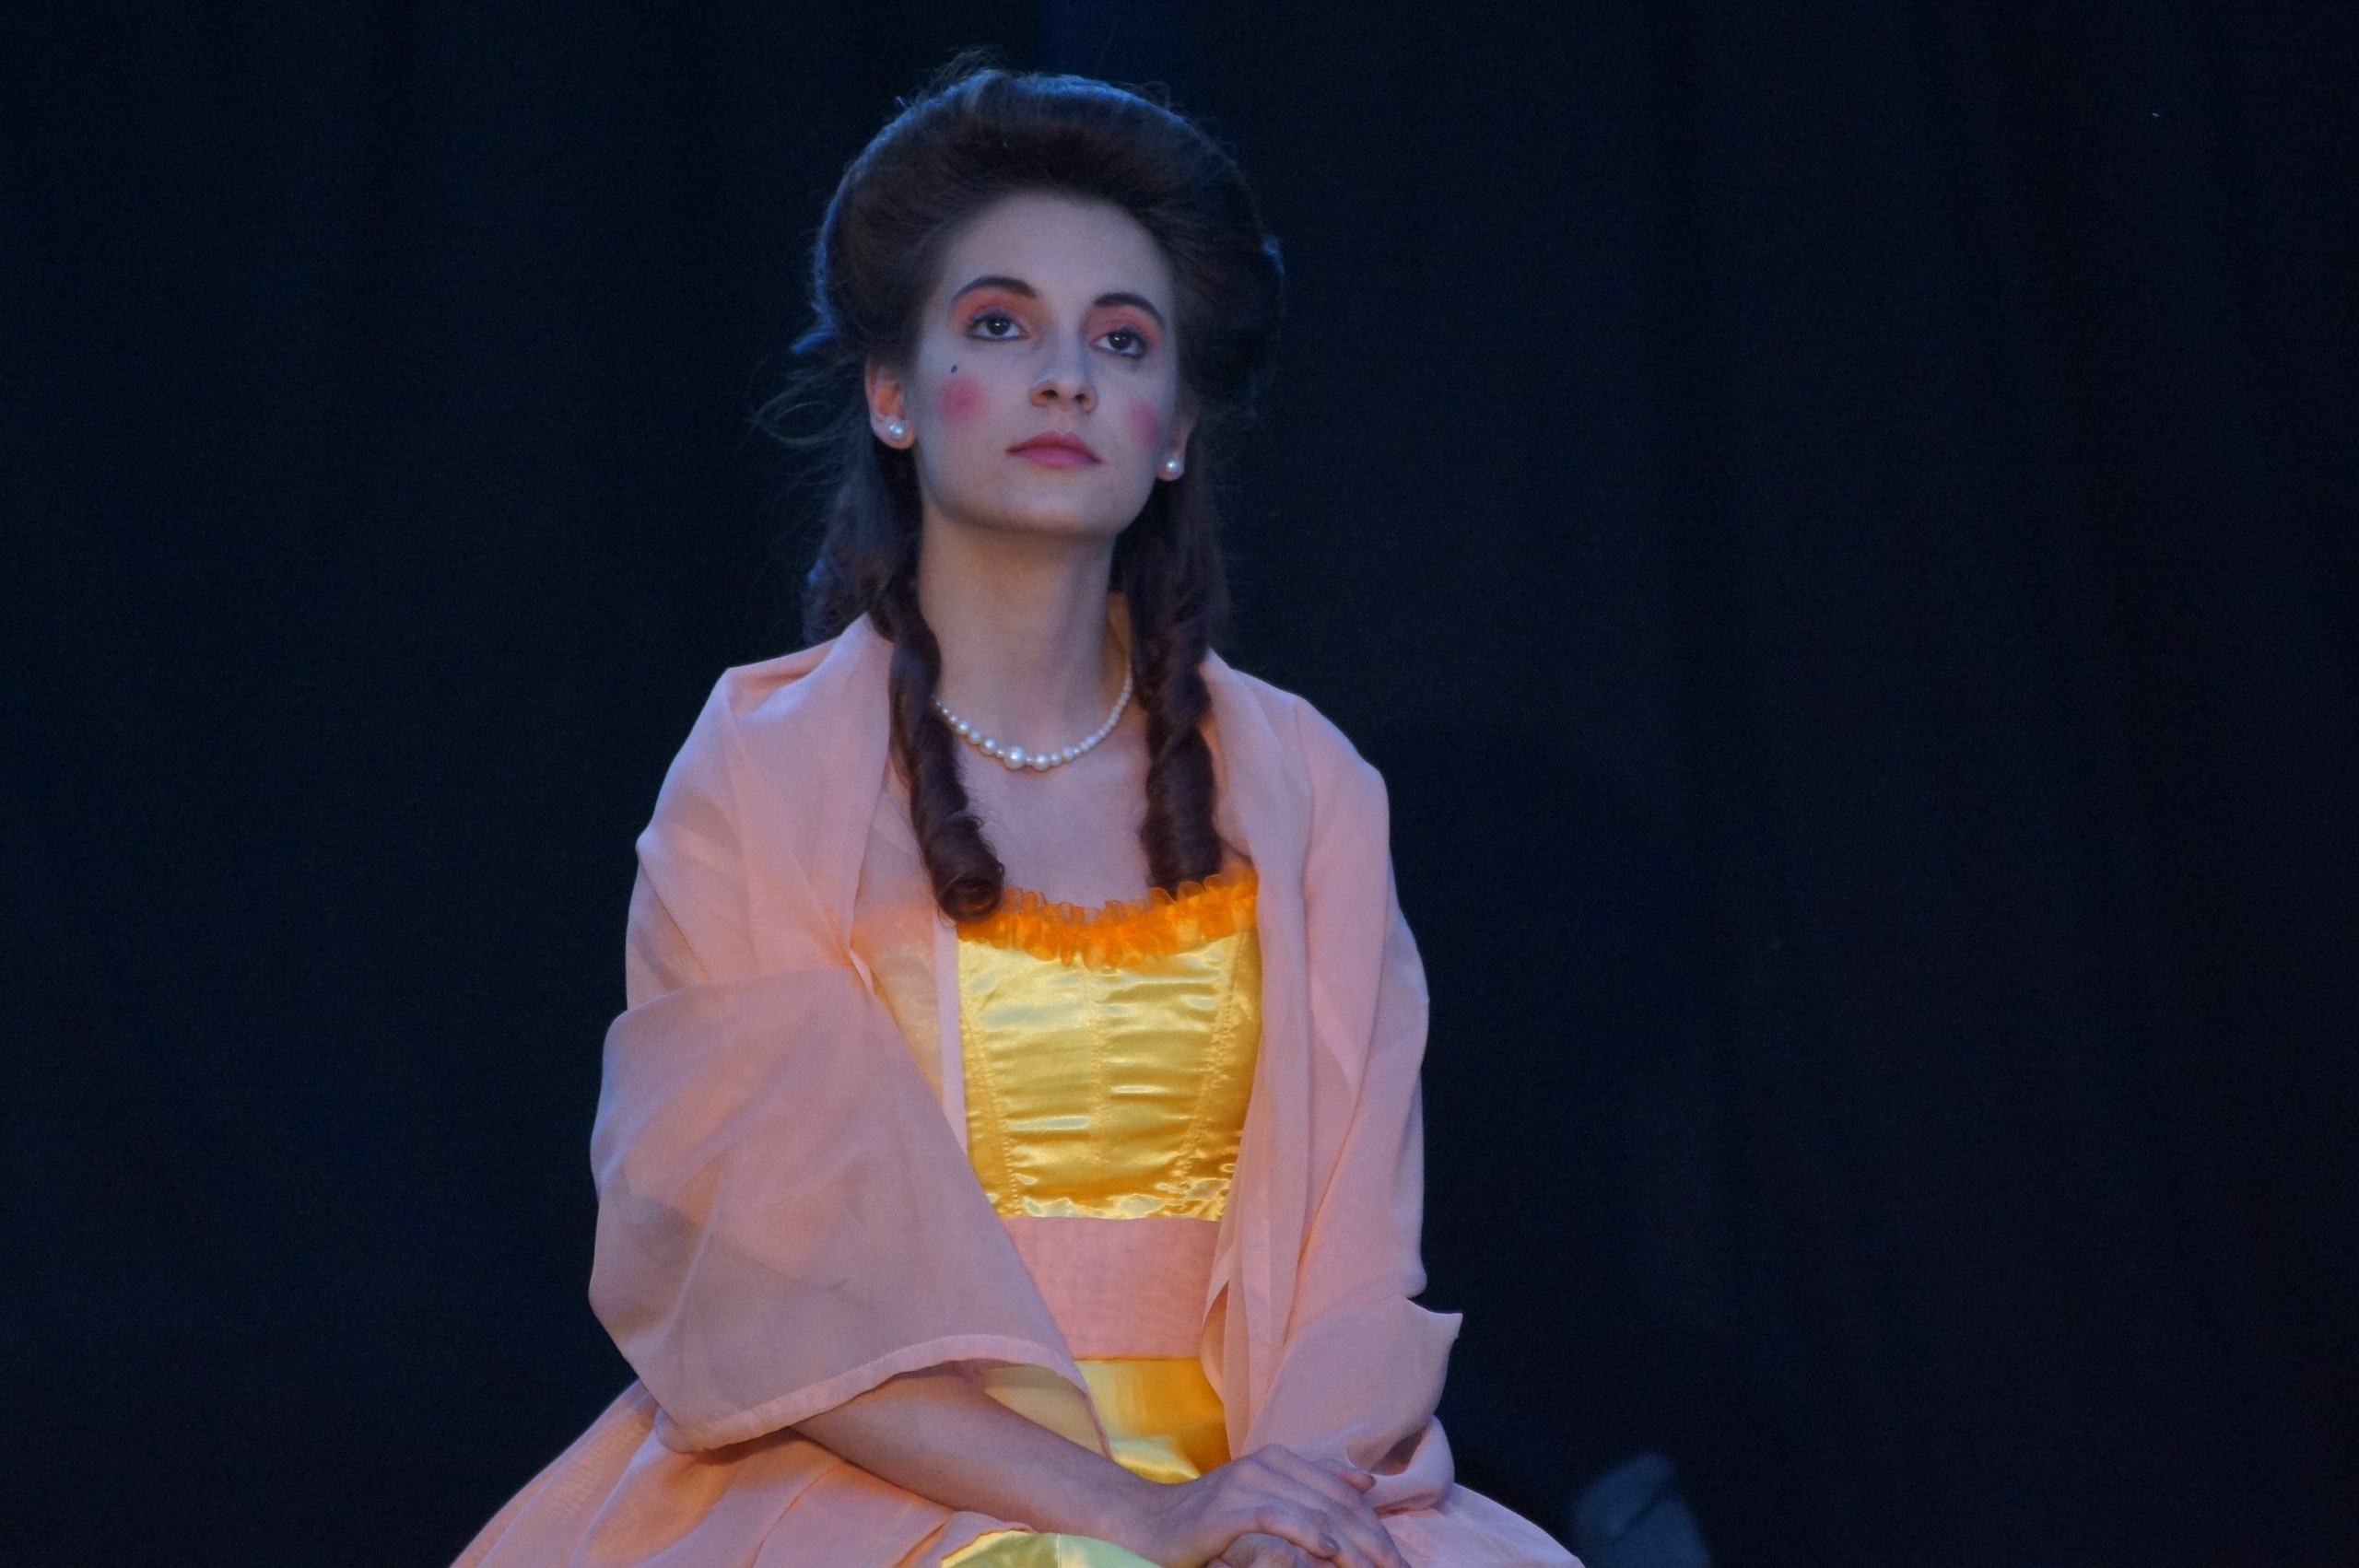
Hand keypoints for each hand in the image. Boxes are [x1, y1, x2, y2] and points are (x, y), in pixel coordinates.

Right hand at [1126, 1445, 1404, 1567]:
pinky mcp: (1228, 1508)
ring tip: (1374, 1567)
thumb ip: (1313, 1486)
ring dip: (1351, 1545)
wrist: (1148, 1522)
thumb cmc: (1209, 1517)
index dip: (1376, 1527)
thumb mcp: (1265, 1496)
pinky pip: (1277, 1518)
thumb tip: (1366, 1482)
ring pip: (1314, 1511)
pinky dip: (1308, 1532)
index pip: (1343, 1494)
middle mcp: (1268, 1464)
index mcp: (1281, 1460)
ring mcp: (1247, 1483)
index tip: (1400, 1560)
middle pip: (1336, 1504)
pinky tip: (1329, 1549)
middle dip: (1372, 1541)